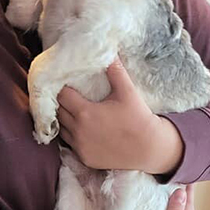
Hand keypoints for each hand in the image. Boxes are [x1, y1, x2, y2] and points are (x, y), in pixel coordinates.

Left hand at [57, 58, 184, 173]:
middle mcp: (78, 131)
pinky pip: (69, 144)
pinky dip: (71, 135)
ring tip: (73, 109)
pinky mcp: (85, 158)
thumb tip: (109, 51)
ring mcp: (80, 147)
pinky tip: (80, 127)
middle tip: (68, 94)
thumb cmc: (139, 118)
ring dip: (64, 119)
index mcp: (84, 113)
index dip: (61, 87)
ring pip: (61, 128)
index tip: (65, 82)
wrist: (151, 150)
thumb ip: (115, 71)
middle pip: (58, 111)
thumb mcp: (127, 92)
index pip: (61, 95)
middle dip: (61, 102)